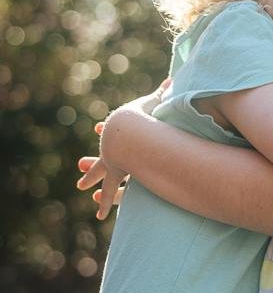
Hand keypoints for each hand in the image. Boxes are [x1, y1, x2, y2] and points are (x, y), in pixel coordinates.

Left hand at [77, 79, 170, 219]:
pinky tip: (99, 213)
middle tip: (80, 165)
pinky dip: (107, 202)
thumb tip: (171, 79)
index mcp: (126, 136)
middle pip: (103, 159)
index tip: (97, 128)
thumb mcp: (158, 104)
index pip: (113, 134)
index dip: (106, 132)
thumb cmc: (150, 117)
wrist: (137, 134)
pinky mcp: (121, 178)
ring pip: (103, 178)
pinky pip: (113, 193)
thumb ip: (164, 93)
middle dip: (92, 163)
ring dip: (92, 182)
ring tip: (81, 187)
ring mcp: (118, 166)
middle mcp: (119, 152)